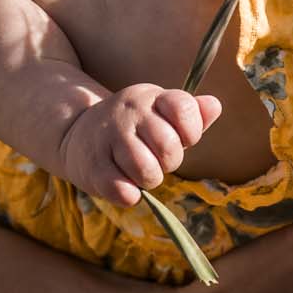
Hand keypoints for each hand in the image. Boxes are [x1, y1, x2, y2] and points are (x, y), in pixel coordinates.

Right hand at [59, 84, 221, 205]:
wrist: (77, 134)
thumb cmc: (134, 129)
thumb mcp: (162, 115)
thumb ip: (192, 114)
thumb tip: (214, 106)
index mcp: (150, 98)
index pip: (183, 108)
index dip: (190, 131)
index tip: (180, 137)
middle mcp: (128, 113)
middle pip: (168, 147)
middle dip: (169, 162)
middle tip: (156, 158)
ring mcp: (108, 138)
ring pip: (147, 171)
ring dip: (149, 180)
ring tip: (139, 170)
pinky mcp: (93, 167)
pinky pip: (124, 191)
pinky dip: (130, 195)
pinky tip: (124, 183)